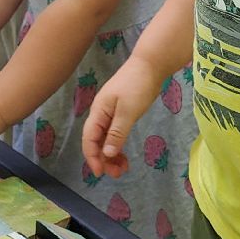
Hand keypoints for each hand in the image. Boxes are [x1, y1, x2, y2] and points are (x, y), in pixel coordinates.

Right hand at [81, 61, 162, 178]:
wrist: (150, 64)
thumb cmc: (138, 85)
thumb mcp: (128, 111)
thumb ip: (117, 133)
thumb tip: (107, 153)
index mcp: (99, 112)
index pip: (89, 139)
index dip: (92, 157)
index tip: (100, 174)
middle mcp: (101, 113)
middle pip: (96, 141)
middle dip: (104, 159)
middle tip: (118, 174)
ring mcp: (110, 112)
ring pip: (106, 139)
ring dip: (112, 154)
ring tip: (123, 168)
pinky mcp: (121, 112)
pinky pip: (115, 133)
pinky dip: (118, 145)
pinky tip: (124, 155)